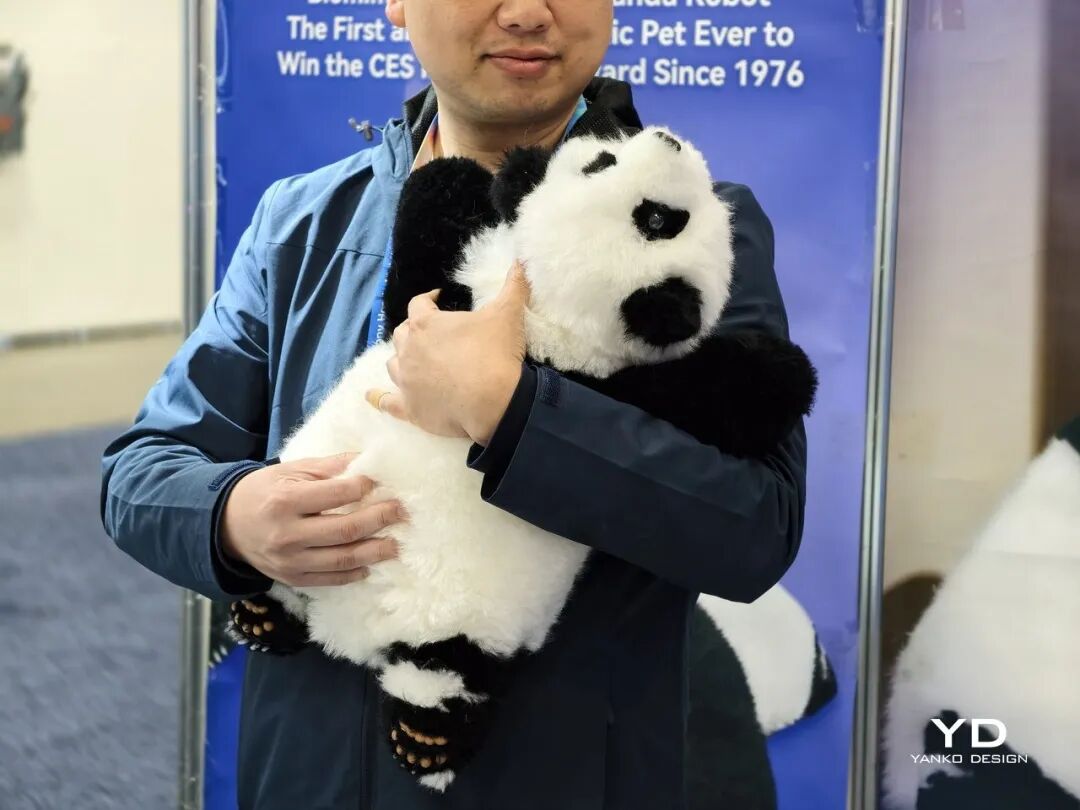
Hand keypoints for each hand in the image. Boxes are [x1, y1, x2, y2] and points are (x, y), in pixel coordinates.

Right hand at [220, 452, 404, 586]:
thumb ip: (328, 467)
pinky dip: (352, 573)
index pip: (337, 494)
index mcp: (286, 501)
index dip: (364, 487)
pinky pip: (329, 579)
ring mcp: (290, 560)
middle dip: (379, 519)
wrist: (226, 525)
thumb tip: (366, 460)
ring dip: (374, 551)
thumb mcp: (290, 471)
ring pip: (342, 558)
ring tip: (396, 544)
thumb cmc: (263, 492)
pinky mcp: (291, 578)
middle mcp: (288, 533)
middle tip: (402, 512)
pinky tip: (369, 565)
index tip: (382, 481)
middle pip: (345, 529)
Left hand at [366, 262, 529, 443]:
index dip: (428, 299)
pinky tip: (371, 396)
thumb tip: (520, 262)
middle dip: (413, 331)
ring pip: (393, 364)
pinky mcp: (410, 408)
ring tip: (413, 361)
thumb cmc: (495, 355)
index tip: (438, 298)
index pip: (419, 303)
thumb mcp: (507, 315)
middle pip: (402, 334)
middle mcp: (409, 350)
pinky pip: (387, 402)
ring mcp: (406, 381)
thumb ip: (513, 286)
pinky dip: (377, 398)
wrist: (493, 403)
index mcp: (426, 324)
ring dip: (401, 359)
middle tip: (431, 335)